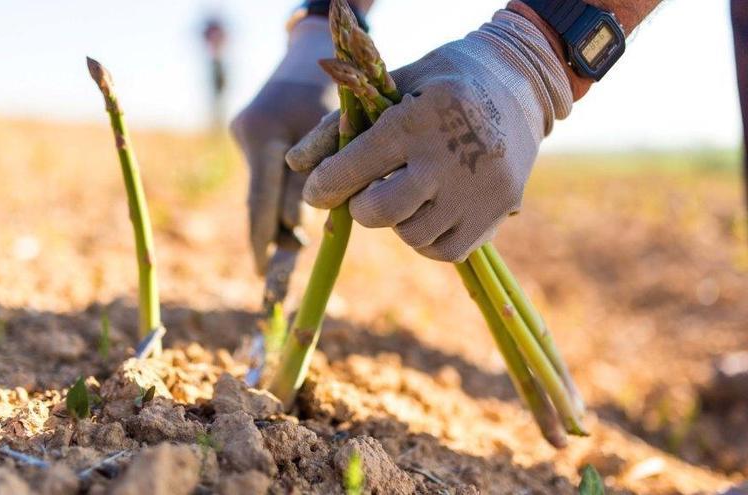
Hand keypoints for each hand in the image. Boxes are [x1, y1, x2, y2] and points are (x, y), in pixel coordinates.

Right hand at [231, 18, 334, 273]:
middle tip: (272, 272)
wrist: (317, 48)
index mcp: (265, 133)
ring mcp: (245, 132)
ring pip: (263, 189)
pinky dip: (280, 194)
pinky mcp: (249, 131)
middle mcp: (248, 133)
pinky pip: (266, 173)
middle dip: (268, 235)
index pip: (261, 199)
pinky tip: (290, 216)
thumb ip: (321, 178)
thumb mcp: (337, 135)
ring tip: (291, 244)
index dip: (262, 239)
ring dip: (277, 216)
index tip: (263, 273)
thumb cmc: (340, 91)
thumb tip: (303, 228)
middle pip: (256, 199)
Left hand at [287, 10, 572, 261]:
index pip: (358, 165)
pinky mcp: (500, 210)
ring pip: (413, 237)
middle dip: (361, 208)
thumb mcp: (392, 84)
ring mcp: (481, 188)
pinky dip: (427, 239)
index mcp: (421, 117)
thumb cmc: (441, 80)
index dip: (326, 185)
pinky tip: (429, 210)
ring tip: (407, 193)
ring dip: (397, 222)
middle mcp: (452, 156)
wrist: (521, 79)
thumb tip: (294, 164)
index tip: (316, 191)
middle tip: (365, 194)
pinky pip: (446, 251)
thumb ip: (341, 124)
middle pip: (383, 212)